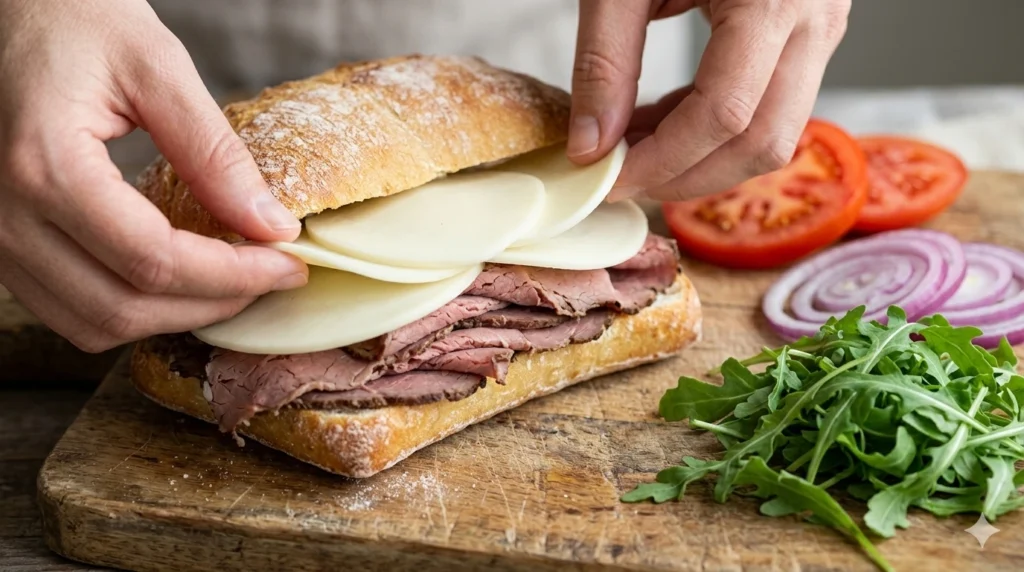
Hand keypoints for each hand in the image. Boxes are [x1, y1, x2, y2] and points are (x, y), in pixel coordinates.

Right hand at [0, 0, 307, 352]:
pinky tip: (182, 277)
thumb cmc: (71, 19)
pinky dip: (134, 307)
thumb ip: (214, 153)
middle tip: (271, 276)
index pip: (155, 261)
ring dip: (174, 316)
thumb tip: (272, 225)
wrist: (4, 11)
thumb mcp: (156, 67)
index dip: (234, 275)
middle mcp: (6, 216)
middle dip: (213, 303)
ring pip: (95, 324)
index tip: (288, 263)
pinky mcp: (4, 244)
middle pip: (125, 307)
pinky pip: (71, 309)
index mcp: (44, 167)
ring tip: (233, 282)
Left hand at [568, 0, 850, 200]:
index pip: (725, 115)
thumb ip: (605, 63)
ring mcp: (823, 28)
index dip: (662, 162)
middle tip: (622, 178)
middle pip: (764, 142)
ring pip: (777, 134)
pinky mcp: (810, 34)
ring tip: (635, 144)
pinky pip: (773, 106)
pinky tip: (662, 119)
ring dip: (704, 158)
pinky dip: (716, 129)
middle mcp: (815, 18)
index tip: (607, 179)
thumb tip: (591, 148)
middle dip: (688, 177)